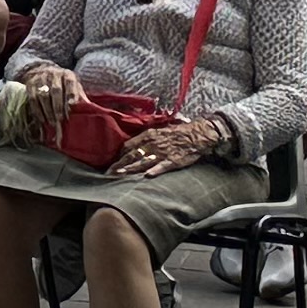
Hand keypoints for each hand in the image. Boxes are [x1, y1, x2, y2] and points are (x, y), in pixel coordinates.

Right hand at [18, 61, 81, 134]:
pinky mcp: (30, 84)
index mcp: (67, 74)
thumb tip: (91, 110)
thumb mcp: (74, 86)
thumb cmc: (63, 84)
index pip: (70, 83)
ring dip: (47, 110)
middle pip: (55, 90)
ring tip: (52, 122)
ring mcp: (40, 78)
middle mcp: (53, 74)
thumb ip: (80, 97)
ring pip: (43, 95)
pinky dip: (37, 110)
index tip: (72, 106)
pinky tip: (42, 119)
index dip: (71, 94)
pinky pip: (32, 98)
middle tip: (60, 120)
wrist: (43, 70)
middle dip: (58, 106)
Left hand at [108, 117, 222, 177]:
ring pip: (143, 161)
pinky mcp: (172, 161)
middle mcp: (152, 144)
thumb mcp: (158, 131)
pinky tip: (147, 176)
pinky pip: (162, 166)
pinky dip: (154, 170)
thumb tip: (133, 146)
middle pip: (132, 155)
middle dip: (120, 164)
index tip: (113, 162)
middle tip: (110, 172)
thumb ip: (146, 139)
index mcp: (148, 136)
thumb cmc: (177, 133)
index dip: (120, 155)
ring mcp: (162, 153)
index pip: (128, 145)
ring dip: (131, 168)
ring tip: (120, 174)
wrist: (196, 135)